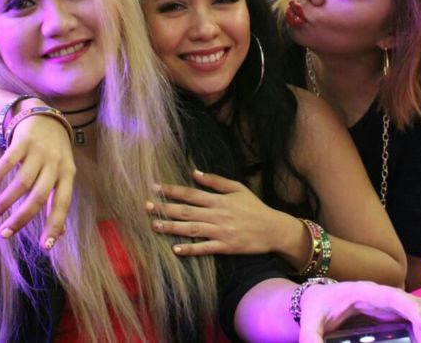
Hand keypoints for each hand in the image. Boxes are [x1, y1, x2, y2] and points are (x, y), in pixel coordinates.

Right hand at [0, 114, 75, 249]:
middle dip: (21, 219)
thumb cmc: (54, 154)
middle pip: (39, 197)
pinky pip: (7, 162)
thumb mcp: (63, 174)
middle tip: (4, 235)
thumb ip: (59, 200)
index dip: (55, 225)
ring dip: (3, 202)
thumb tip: (60, 234)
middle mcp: (55, 164)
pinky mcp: (23, 142)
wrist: (46, 118)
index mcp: (68, 175)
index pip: (62, 204)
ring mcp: (39, 152)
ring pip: (21, 183)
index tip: (45, 247)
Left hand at [146, 170, 284, 255]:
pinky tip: (175, 249)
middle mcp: (217, 214)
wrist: (273, 229)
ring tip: (154, 225)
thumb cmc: (254, 207)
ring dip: (171, 228)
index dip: (172, 190)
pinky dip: (190, 249)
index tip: (155, 187)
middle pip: (186, 211)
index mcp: (219, 199)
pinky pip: (205, 248)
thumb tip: (195, 172)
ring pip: (191, 229)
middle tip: (146, 206)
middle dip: (165, 208)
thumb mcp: (238, 188)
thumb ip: (216, 181)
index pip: (191, 193)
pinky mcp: (225, 247)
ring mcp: (221, 232)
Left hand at [298, 281, 420, 342]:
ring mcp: (394, 305)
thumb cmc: (318, 306)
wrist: (318, 298)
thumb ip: (311, 337)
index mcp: (366, 293)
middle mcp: (385, 296)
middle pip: (419, 302)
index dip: (413, 309)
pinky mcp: (397, 316)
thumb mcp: (310, 321)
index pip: (395, 297)